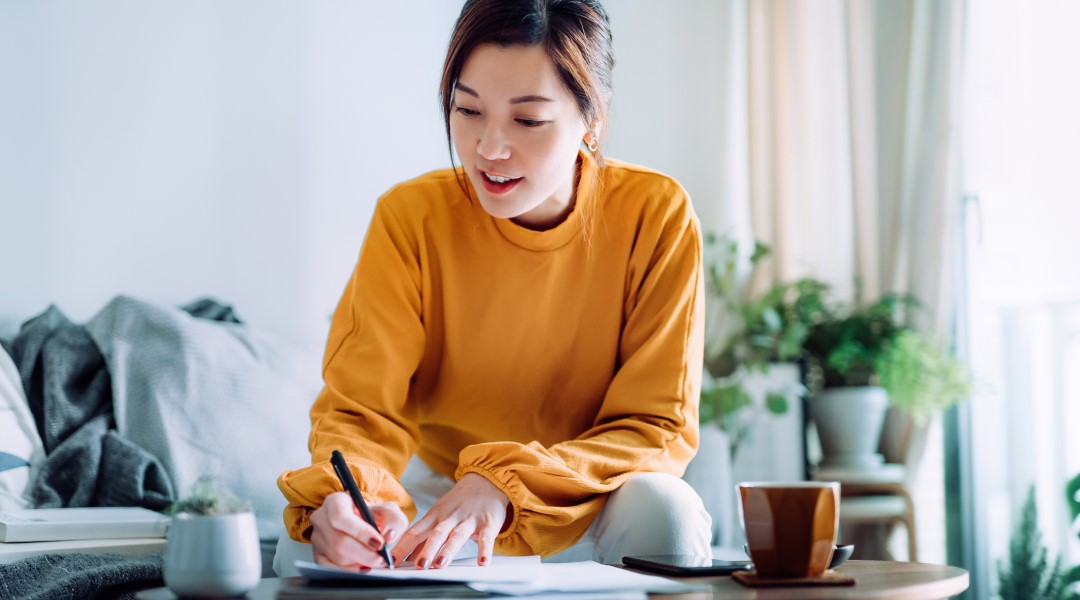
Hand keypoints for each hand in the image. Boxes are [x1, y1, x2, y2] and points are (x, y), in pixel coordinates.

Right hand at [309, 491, 408, 569]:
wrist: (361, 521)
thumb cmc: (371, 515)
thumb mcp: (387, 510)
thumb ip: (394, 520)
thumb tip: (389, 536)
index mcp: (336, 501)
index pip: (341, 517)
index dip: (360, 532)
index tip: (379, 543)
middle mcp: (321, 519)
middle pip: (338, 541)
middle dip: (364, 554)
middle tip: (381, 559)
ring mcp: (317, 538)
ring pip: (336, 557)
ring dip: (359, 563)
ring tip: (375, 561)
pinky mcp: (317, 554)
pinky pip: (330, 569)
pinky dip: (348, 572)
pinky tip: (362, 569)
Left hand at [391, 472, 507, 568]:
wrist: (487, 481)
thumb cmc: (459, 503)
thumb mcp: (439, 515)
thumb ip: (424, 537)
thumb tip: (406, 557)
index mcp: (435, 516)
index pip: (414, 532)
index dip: (402, 547)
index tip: (391, 562)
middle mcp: (450, 517)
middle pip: (436, 534)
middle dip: (426, 550)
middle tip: (418, 566)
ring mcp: (469, 520)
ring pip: (457, 535)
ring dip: (448, 549)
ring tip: (440, 564)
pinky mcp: (488, 523)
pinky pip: (486, 537)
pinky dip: (484, 549)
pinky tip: (482, 562)